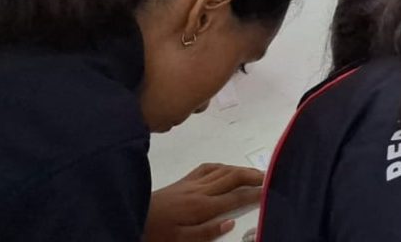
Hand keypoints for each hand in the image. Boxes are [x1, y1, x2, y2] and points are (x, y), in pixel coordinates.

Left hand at [145, 164, 264, 241]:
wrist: (131, 216)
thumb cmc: (157, 234)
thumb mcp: (180, 241)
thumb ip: (206, 233)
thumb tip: (231, 222)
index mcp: (202, 207)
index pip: (234, 198)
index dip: (254, 194)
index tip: (269, 190)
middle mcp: (200, 191)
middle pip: (232, 177)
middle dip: (252, 176)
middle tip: (268, 177)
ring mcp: (192, 183)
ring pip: (222, 170)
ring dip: (240, 169)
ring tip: (253, 173)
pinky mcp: (183, 181)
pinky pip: (207, 168)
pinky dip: (221, 166)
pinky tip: (225, 169)